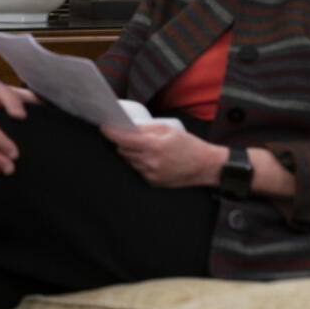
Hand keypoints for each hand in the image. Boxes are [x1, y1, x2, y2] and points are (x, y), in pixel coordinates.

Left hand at [102, 123, 224, 187]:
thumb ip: (146, 128)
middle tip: (128, 135)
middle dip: (122, 142)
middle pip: (123, 151)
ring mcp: (151, 174)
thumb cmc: (189, 145)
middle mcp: (150, 162)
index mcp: (153, 146)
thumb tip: (127, 126)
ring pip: (130, 161)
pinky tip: (152, 159)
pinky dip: (140, 163)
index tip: (104, 128)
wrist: (205, 166)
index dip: (110, 133)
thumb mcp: (168, 129)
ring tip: (146, 147)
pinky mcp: (153, 182)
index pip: (123, 139)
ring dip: (131, 153)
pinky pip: (138, 170)